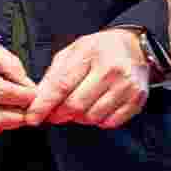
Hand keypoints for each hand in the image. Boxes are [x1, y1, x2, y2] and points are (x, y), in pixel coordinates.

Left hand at [23, 26, 152, 126]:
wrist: (135, 47)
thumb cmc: (101, 49)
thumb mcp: (73, 52)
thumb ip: (54, 75)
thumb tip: (39, 100)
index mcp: (92, 53)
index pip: (62, 85)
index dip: (44, 104)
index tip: (33, 116)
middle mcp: (112, 70)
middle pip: (76, 106)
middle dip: (60, 113)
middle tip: (56, 112)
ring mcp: (127, 86)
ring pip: (92, 117)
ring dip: (79, 117)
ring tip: (80, 106)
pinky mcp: (137, 100)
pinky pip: (110, 123)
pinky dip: (98, 120)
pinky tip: (96, 107)